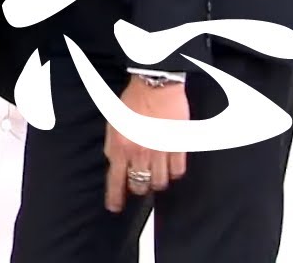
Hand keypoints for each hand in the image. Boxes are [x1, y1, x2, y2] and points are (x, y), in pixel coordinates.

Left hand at [104, 77, 189, 212]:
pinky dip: (173, 173)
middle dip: (139, 187)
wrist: (155, 85)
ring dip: (157, 182)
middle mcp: (139, 152)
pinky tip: (170, 166)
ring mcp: (160, 151)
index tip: (115, 207)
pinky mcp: (178, 146)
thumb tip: (114, 164)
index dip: (115, 197)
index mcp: (120, 146)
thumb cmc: (131, 101)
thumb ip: (113, 146)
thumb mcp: (113, 124)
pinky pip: (177, 171)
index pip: (115, 180)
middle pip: (140, 185)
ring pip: (160, 183)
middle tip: (139, 183)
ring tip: (155, 173)